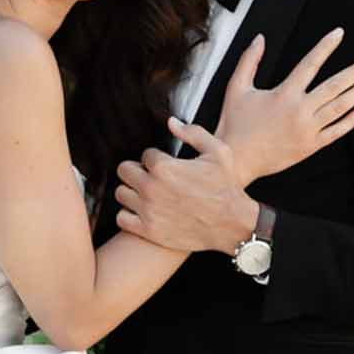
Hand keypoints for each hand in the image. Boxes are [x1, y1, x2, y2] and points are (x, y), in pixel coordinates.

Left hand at [115, 125, 257, 254]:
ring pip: (121, 193)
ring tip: (146, 194)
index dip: (156, 158)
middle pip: (124, 170)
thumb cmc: (226, 187)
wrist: (232, 224)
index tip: (166, 166)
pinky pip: (122, 218)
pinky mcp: (148, 230)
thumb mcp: (218, 152)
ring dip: (131, 191)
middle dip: (137, 170)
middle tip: (151, 177)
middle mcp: (151, 188)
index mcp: (164, 167)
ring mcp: (148, 211)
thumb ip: (192, 133)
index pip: (145, 154)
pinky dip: (129, 214)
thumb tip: (170, 122)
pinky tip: (143, 211)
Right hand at [214, 29, 353, 184]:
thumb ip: (249, 61)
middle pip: (335, 85)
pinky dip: (350, 121)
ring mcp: (307, 130)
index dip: (326, 47)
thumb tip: (259, 39)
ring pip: (340, 107)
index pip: (310, 63)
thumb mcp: (236, 88)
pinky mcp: (309, 146)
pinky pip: (335, 132)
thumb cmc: (234, 126)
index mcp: (284, 94)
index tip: (339, 33)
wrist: (235, 161)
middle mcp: (300, 110)